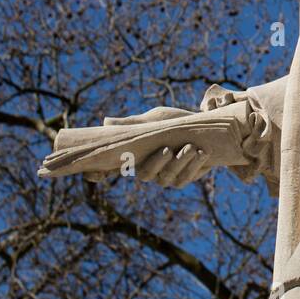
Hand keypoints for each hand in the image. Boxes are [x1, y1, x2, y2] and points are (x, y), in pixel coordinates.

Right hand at [84, 105, 226, 187]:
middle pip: (144, 175)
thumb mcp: (155, 120)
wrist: (205, 127)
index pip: (111, 168)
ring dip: (180, 162)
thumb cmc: (175, 123)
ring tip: (191, 147)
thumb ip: (134, 124)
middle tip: (167, 149)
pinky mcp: (184, 178)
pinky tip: (201, 152)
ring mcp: (166, 176)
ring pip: (167, 178)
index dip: (99, 173)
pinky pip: (186, 178)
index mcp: (136, 154)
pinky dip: (194, 165)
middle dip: (156, 163)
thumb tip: (106, 122)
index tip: (94, 175)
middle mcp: (148, 169)